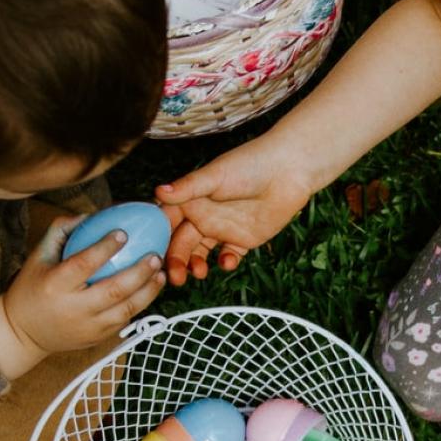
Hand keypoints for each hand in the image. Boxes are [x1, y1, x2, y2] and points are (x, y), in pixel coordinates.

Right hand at [0, 215, 165, 377]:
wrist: (23, 333)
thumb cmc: (32, 288)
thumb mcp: (37, 257)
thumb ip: (60, 232)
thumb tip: (89, 215)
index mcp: (55, 285)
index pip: (83, 264)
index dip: (105, 248)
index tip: (123, 232)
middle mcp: (73, 308)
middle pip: (113, 290)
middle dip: (139, 272)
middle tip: (155, 256)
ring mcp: (87, 327)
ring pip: (125, 310)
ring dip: (148, 291)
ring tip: (161, 273)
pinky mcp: (97, 338)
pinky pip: (124, 320)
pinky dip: (140, 304)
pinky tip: (150, 290)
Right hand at [155, 131, 310, 285]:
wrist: (289, 170)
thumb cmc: (250, 164)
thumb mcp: (215, 176)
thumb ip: (188, 188)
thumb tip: (158, 191)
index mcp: (191, 199)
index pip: (167, 222)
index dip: (157, 238)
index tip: (151, 255)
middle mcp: (203, 215)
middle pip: (182, 243)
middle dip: (176, 260)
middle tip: (175, 277)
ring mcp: (223, 228)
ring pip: (201, 253)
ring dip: (196, 265)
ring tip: (199, 273)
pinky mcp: (243, 240)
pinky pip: (229, 257)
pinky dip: (226, 263)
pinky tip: (227, 262)